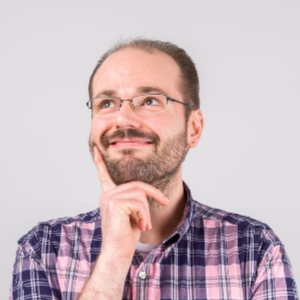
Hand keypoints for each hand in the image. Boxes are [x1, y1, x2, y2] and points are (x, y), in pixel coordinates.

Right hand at [93, 146, 169, 260]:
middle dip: (154, 194)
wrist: (118, 253)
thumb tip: (144, 193)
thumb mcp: (133, 213)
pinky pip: (139, 203)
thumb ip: (134, 200)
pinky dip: (145, 215)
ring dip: (147, 211)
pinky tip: (141, 225)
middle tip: (164, 202)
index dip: (100, 162)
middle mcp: (106, 195)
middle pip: (137, 185)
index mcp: (109, 195)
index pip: (104, 175)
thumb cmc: (126, 235)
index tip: (96, 148)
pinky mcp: (115, 205)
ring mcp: (109, 199)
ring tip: (144, 224)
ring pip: (140, 194)